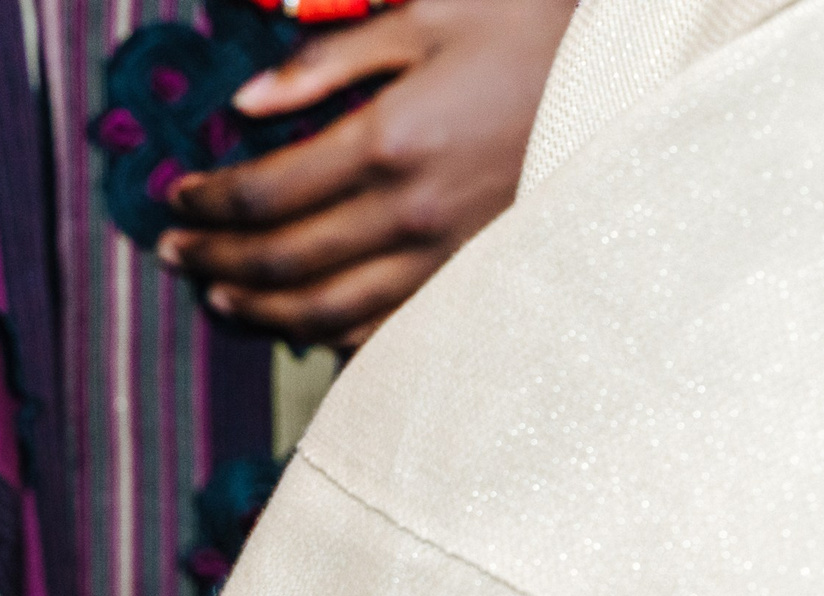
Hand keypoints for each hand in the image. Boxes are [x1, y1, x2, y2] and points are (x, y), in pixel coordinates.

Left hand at [155, 0, 575, 345]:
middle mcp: (409, 214)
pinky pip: (383, 331)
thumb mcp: (435, 14)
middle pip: (280, 262)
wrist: (649, 75)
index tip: (174, 202)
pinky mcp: (473, 283)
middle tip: (174, 255)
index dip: (206, 205)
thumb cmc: (540, 29)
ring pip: (322, 311)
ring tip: (220, 296)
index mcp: (390, 141)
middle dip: (214, 261)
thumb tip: (244, 105)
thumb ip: (330, 61)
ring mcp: (443, 259)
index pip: (262, 194)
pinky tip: (299, 325)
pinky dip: (329, 335)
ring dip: (258, 308)